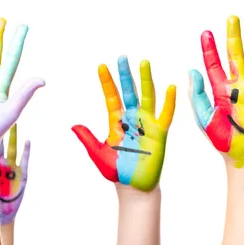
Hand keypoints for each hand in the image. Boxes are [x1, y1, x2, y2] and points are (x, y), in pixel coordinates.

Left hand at [0, 124, 29, 224]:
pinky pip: (25, 161)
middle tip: (3, 116)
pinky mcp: (23, 176)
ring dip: (15, 137)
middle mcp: (3, 163)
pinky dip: (27, 151)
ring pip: (15, 148)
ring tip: (15, 124)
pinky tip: (27, 141)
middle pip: (4, 143)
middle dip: (4, 131)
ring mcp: (13, 168)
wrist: (2, 213)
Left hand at [72, 56, 176, 191]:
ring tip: (144, 62)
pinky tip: (171, 87)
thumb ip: (88, 138)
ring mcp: (147, 124)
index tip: (101, 66)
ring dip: (146, 80)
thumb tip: (73, 125)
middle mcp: (132, 119)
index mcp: (116, 122)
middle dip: (125, 75)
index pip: (111, 97)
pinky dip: (169, 101)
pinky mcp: (159, 133)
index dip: (107, 82)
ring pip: (147, 97)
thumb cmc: (117, 171)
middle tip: (122, 57)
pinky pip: (165, 115)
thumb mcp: (98, 154)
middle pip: (129, 92)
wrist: (133, 187)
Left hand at [188, 16, 243, 177]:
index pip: (214, 65)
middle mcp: (240, 88)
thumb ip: (197, 96)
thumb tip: (191, 72)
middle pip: (237, 57)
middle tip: (232, 17)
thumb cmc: (224, 143)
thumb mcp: (204, 119)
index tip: (205, 33)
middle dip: (233, 38)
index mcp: (221, 92)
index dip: (210, 49)